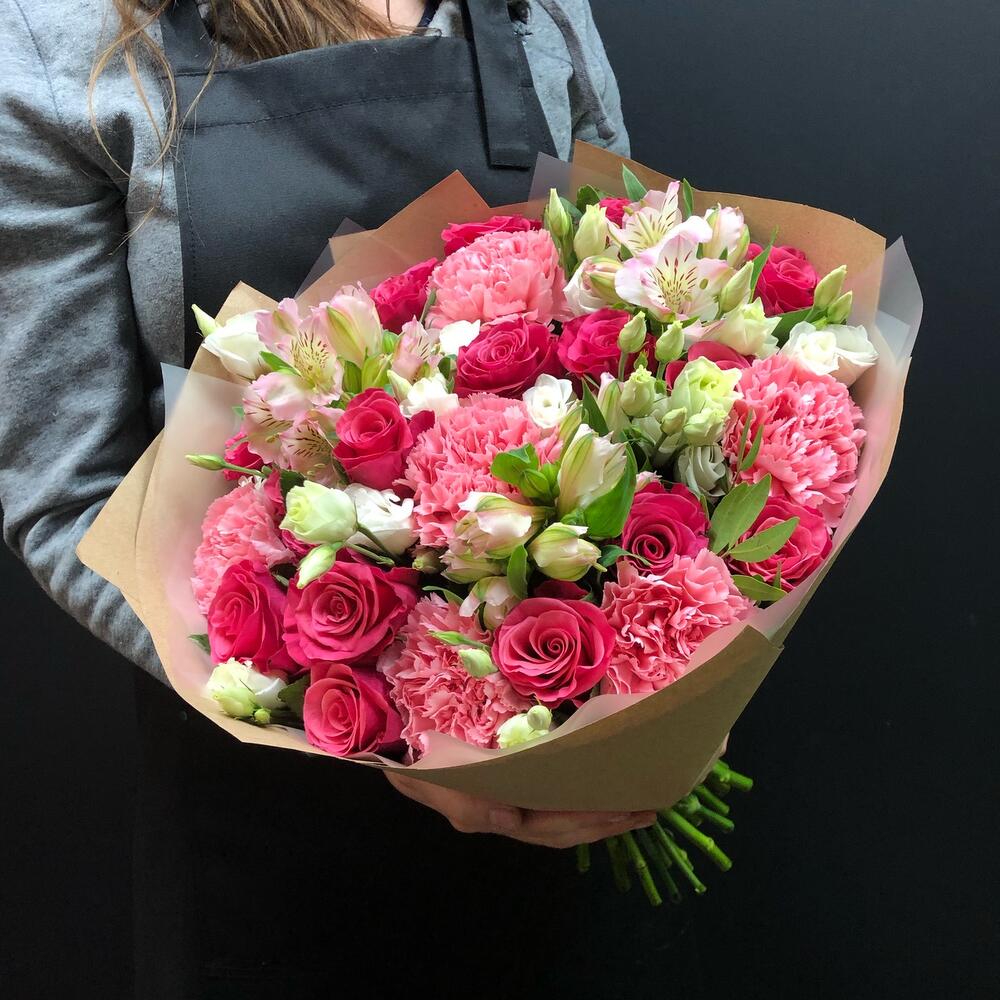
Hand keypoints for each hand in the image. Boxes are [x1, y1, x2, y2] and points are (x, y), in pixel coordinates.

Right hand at [386, 771, 656, 848]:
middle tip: (650, 807)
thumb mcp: (434, 782)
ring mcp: (511, 800)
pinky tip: (597, 787)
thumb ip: (468, 803)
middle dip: (606, 821)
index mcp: (498, 814)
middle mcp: (510, 814)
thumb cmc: (418, 762)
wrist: (396, 747)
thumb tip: (510, 820)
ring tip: (637, 804)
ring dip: (599, 813)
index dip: (591, 821)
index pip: (553, 826)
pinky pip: (551, 797)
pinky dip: (578, 796)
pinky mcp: (511, 782)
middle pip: (566, 826)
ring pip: (562, 815)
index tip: (628, 809)